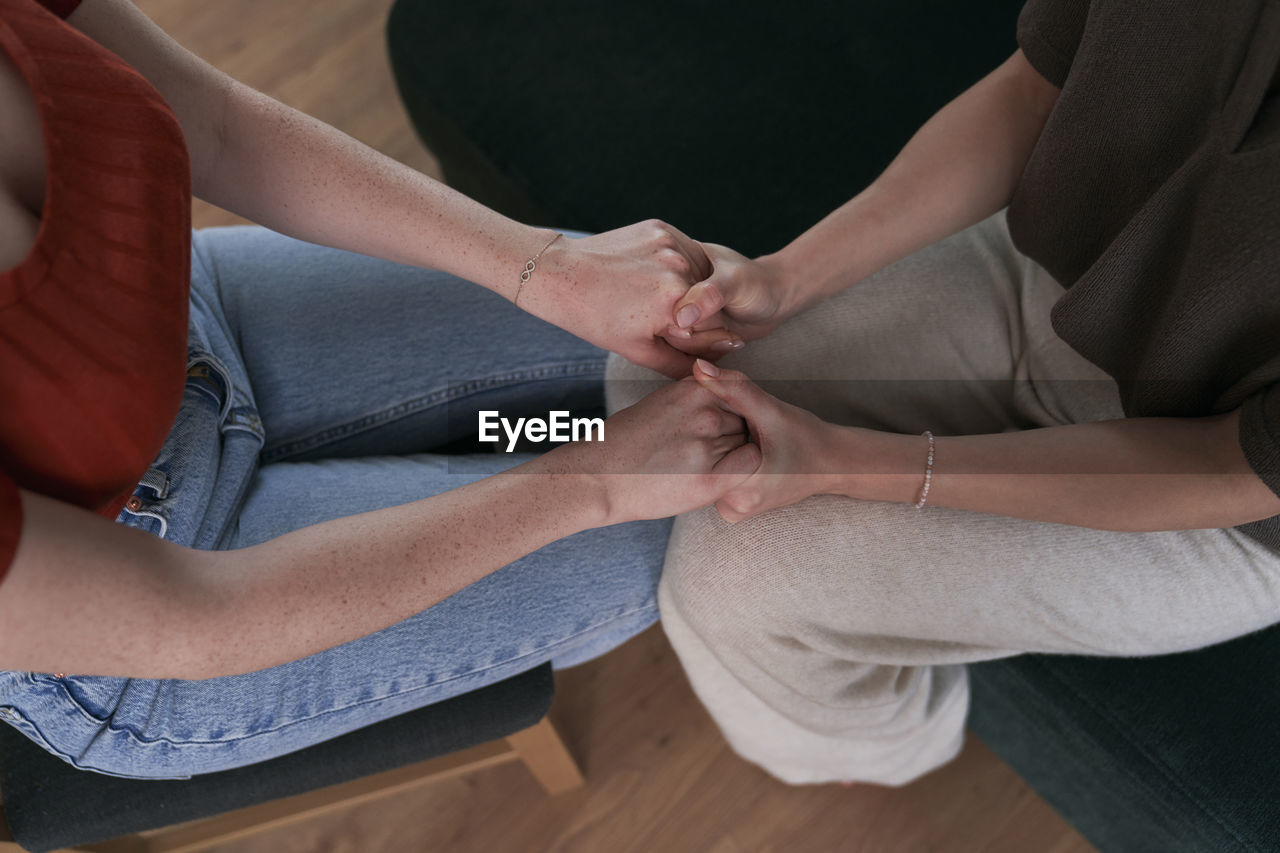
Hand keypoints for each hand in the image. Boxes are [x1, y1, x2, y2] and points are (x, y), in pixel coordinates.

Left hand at [519, 221, 746, 378]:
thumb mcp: (637, 351)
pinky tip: (645, 273)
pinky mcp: (661, 229)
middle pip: (707, 300)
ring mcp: (670, 245)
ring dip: (685, 286)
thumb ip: (678, 364)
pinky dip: (671, 265)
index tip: (676, 334)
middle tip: (653, 312)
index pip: (715, 326)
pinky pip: (682, 252)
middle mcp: (678, 270)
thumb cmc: (594, 317)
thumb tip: (707, 369)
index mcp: (674, 303)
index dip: (700, 336)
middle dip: (691, 312)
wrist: (560, 274)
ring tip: (648, 292)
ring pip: (697, 274)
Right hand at [552, 377, 760, 522]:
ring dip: (733, 454)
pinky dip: (743, 470)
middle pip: (743, 419)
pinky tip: (722, 475)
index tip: (721, 425)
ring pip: (746, 442)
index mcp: (692, 390)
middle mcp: (704, 414)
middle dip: (732, 433)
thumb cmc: (622, 443)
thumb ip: (692, 399)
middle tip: (707, 450)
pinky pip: (750, 465)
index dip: (731, 411)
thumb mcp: (658, 403)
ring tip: (704, 465)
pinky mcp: (709, 480)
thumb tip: (719, 398)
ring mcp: (708, 446)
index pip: (737, 393)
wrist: (597, 479)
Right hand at [664, 243, 796, 345]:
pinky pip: (685, 352)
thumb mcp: (735, 282)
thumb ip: (709, 295)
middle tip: (724, 326)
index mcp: (675, 266)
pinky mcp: (690, 332)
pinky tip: (724, 342)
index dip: (677, 317)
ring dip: (704, 345)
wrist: (775, 299)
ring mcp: (681, 313)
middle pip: (663, 325)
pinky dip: (706, 353)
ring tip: (728, 333)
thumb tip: (680, 317)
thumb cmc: (758, 283)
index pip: (658, 300)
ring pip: (673, 343)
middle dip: (696, 335)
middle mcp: (672, 292)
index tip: (702, 320)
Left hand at [689, 359, 844, 521]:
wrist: (831, 465)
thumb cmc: (804, 436)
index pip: (701, 449)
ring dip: (718, 453)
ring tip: (745, 443)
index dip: (711, 426)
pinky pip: (717, 481)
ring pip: (707, 472)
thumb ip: (734, 388)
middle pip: (702, 463)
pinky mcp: (735, 511)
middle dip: (714, 440)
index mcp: (740, 488)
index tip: (735, 421)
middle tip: (743, 431)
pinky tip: (741, 454)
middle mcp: (733, 509)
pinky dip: (723, 466)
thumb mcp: (771, 410)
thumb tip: (698, 366)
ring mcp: (733, 512)